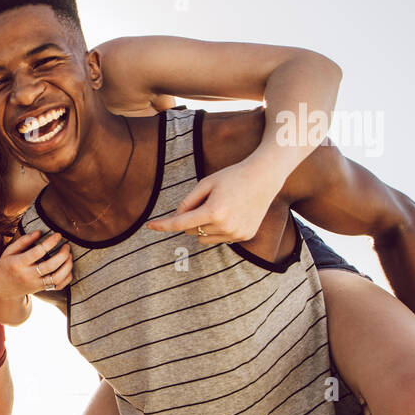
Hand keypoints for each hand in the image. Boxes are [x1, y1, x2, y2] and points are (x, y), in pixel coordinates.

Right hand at [0, 230, 72, 301]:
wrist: (5, 289)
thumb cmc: (8, 266)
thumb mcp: (9, 251)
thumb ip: (23, 241)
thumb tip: (39, 232)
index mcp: (18, 263)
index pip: (37, 252)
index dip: (50, 242)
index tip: (58, 235)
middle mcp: (28, 275)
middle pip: (50, 266)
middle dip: (63, 254)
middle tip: (67, 246)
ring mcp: (36, 284)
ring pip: (57, 278)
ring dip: (67, 266)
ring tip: (69, 256)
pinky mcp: (42, 289)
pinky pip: (59, 286)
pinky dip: (67, 277)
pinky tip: (67, 268)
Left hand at [147, 154, 285, 243]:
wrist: (265, 177)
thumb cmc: (233, 176)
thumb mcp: (206, 183)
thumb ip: (188, 201)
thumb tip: (176, 218)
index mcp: (213, 212)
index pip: (180, 224)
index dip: (163, 225)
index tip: (149, 226)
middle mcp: (225, 226)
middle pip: (191, 231)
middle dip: (190, 219)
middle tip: (205, 201)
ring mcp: (236, 234)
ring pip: (203, 238)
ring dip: (203, 227)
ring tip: (220, 207)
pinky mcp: (244, 236)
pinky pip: (219, 238)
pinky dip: (218, 229)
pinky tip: (231, 213)